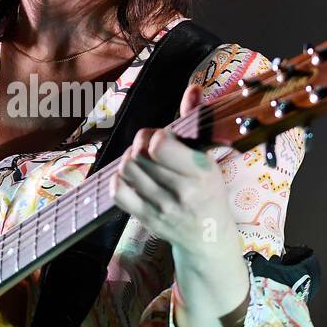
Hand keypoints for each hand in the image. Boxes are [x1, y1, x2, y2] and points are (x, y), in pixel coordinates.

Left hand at [108, 83, 235, 258]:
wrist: (208, 238)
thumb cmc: (208, 192)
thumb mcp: (209, 158)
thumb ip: (196, 122)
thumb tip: (193, 89)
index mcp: (201, 171)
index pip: (159, 145)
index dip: (154, 136)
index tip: (162, 139)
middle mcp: (182, 191)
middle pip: (138, 155)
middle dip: (139, 145)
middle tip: (148, 148)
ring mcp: (161, 207)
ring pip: (126, 170)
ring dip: (129, 160)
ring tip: (140, 161)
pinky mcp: (146, 219)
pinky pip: (118, 192)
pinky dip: (119, 179)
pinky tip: (131, 178)